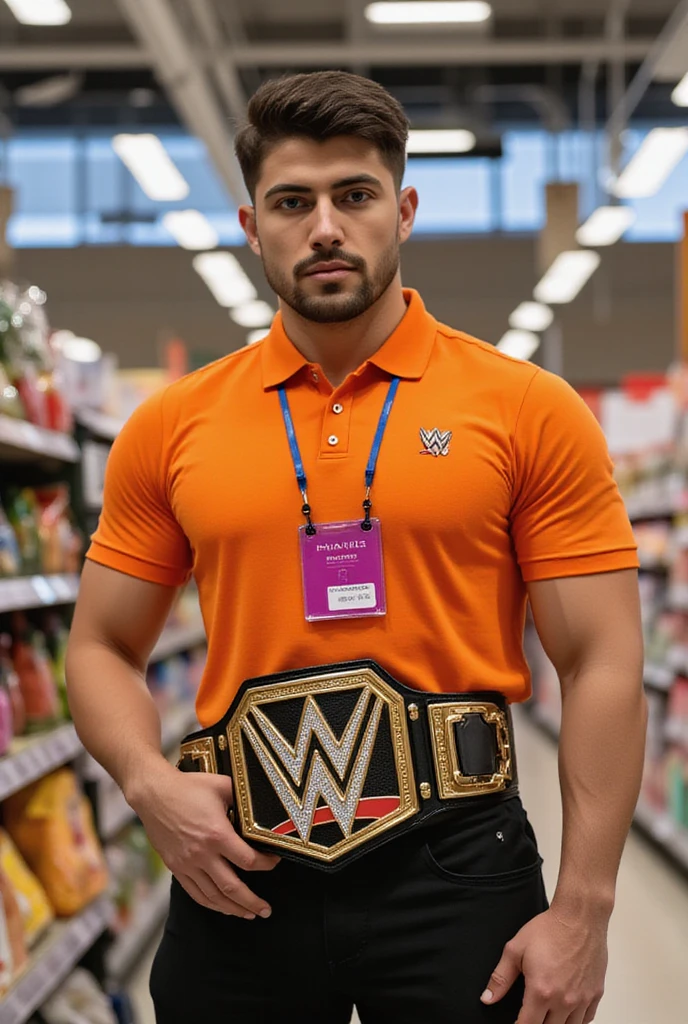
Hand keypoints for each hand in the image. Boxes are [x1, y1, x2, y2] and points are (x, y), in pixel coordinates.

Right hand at [130, 764, 279, 917]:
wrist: (153, 794)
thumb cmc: (188, 787)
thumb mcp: (221, 785)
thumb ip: (243, 799)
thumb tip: (263, 805)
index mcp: (217, 834)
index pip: (248, 861)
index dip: (266, 865)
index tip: (274, 862)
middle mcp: (202, 854)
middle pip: (232, 888)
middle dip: (252, 902)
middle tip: (266, 910)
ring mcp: (187, 863)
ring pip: (214, 896)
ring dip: (233, 908)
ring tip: (248, 913)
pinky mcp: (176, 867)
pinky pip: (195, 893)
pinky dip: (211, 904)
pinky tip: (223, 907)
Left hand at [481, 907, 607, 1023]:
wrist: (580, 916)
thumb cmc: (549, 929)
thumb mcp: (516, 949)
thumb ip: (500, 978)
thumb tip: (487, 998)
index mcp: (541, 991)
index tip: (515, 1023)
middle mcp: (564, 1000)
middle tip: (530, 1014)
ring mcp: (582, 999)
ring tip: (546, 1014)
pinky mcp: (596, 993)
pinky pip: (586, 1019)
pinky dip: (575, 1020)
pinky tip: (566, 1011)